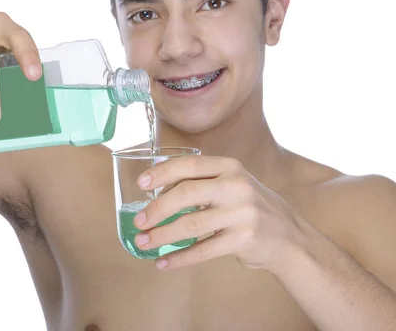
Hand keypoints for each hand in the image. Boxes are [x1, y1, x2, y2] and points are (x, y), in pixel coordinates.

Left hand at [133, 155, 305, 271]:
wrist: (290, 238)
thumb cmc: (250, 208)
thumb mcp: (232, 185)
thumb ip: (202, 184)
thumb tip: (157, 195)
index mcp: (230, 167)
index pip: (189, 166)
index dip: (161, 173)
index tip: (140, 184)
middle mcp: (237, 186)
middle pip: (186, 194)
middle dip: (156, 209)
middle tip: (138, 221)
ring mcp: (242, 213)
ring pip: (191, 224)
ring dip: (162, 236)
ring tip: (143, 242)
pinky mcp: (243, 240)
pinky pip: (203, 250)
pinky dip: (179, 258)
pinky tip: (163, 262)